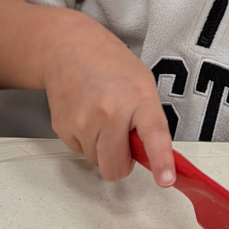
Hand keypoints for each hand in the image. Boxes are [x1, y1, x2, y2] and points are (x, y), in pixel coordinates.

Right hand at [41, 13, 173, 184]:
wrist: (69, 49)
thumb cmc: (110, 65)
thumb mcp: (142, 84)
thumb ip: (149, 121)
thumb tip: (153, 159)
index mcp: (138, 98)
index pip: (153, 135)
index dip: (161, 160)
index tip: (166, 179)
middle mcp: (110, 111)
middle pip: (116, 166)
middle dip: (121, 161)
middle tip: (122, 137)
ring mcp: (83, 121)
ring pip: (97, 162)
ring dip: (102, 148)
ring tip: (101, 116)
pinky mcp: (63, 129)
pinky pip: (81, 152)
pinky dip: (86, 141)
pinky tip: (86, 115)